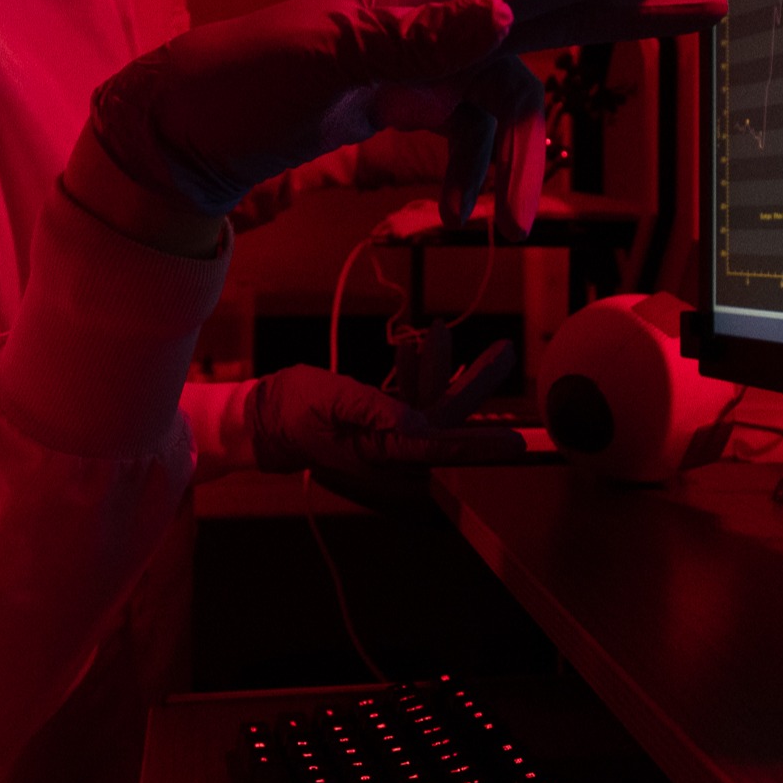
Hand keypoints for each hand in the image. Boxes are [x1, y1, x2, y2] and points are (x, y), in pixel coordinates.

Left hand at [84, 0, 714, 237]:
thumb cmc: (233, 85)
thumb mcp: (321, 62)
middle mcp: (429, 20)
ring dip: (521, 163)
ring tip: (515, 227)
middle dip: (628, 17)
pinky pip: (467, 132)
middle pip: (551, 15)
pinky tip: (466, 216)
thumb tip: (508, 16)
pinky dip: (477, 172)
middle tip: (710, 9)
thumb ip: (416, 41)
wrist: (172, 132)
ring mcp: (416, 62)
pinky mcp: (398, 103)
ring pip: (510, 100)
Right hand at [238, 362, 527, 475]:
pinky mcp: (385, 423)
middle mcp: (396, 452)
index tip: (517, 443)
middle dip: (475, 383)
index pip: (444, 448)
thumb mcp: (333, 400)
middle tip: (506, 350)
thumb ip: (377, 410)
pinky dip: (416, 370)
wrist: (265, 418)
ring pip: (435, 402)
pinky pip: (414, 396)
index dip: (482, 445)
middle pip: (450, 419)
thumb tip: (419, 423)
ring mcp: (392, 438)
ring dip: (441, 367)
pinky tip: (412, 344)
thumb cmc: (294, 410)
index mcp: (387, 453)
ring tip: (439, 329)